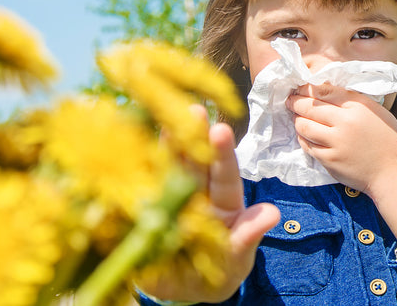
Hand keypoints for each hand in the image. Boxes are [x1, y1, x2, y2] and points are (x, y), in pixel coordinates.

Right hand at [138, 115, 279, 302]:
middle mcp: (195, 194)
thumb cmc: (220, 269)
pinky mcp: (143, 214)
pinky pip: (137, 192)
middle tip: (192, 109)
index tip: (220, 130)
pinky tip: (123, 154)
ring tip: (163, 121)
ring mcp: (168, 200)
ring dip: (164, 147)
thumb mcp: (236, 257)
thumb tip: (273, 213)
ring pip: (165, 169)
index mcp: (222, 201)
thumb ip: (248, 235)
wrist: (186, 290)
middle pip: (193, 162)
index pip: (223, 175)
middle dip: (191, 136)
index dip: (222, 153)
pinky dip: (131, 175)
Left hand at [287, 83, 396, 195]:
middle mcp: (344, 122)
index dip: (307, 88)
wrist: (395, 173)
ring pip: (304, 126)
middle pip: (309, 107)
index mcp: (357, 106)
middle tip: (290, 100)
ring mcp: (335, 143)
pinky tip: (305, 134)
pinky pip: (308, 145)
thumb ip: (351, 101)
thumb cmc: (388, 140)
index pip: (324, 91)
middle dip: (295, 102)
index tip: (299, 88)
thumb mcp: (375, 111)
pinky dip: (303, 138)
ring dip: (297, 120)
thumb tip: (325, 91)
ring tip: (296, 117)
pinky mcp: (329, 160)